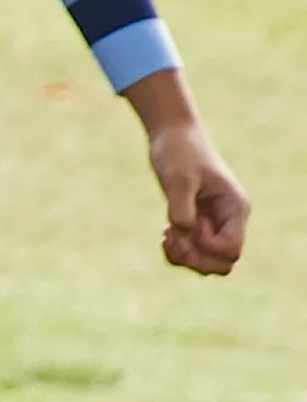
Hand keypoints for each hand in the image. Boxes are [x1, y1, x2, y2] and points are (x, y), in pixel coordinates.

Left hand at [149, 113, 248, 275]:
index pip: (232, 250)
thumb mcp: (178, 179)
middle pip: (223, 264)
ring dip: (185, 257)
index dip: (206, 248)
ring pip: (208, 262)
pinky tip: (166, 233)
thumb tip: (184, 234)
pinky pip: (193, 253)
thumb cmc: (179, 153)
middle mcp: (229, 219)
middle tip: (173, 236)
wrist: (173, 137)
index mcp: (235, 208)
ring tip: (167, 234)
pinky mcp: (198, 224)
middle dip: (196, 259)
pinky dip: (178, 252)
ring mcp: (214, 224)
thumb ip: (181, 208)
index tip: (189, 225)